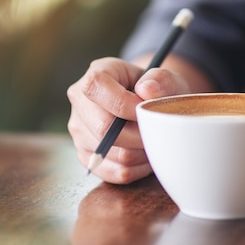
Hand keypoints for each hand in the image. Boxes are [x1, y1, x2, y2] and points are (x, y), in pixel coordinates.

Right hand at [67, 56, 193, 183]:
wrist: (149, 106)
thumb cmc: (156, 90)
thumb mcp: (165, 80)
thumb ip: (162, 80)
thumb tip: (147, 90)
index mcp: (96, 73)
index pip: (96, 86)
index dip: (124, 103)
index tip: (147, 110)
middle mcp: (79, 101)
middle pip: (103, 128)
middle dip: (138, 135)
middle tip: (158, 132)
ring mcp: (79, 130)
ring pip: (110, 153)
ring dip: (140, 153)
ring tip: (154, 142)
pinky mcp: (85, 155)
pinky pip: (112, 172)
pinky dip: (136, 169)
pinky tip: (145, 156)